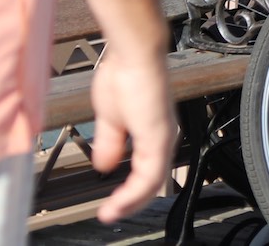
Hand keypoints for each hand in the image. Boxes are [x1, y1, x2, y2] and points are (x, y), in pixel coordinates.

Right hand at [89, 37, 174, 220]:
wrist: (133, 54)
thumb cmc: (124, 74)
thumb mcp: (111, 118)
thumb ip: (111, 142)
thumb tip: (106, 165)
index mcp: (151, 132)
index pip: (146, 171)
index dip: (130, 191)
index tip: (111, 206)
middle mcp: (162, 136)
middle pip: (153, 181)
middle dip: (132, 202)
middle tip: (112, 215)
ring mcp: (162, 137)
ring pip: (153, 181)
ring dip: (131, 201)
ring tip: (112, 214)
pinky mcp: (158, 136)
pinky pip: (150, 174)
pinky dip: (134, 192)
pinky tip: (119, 202)